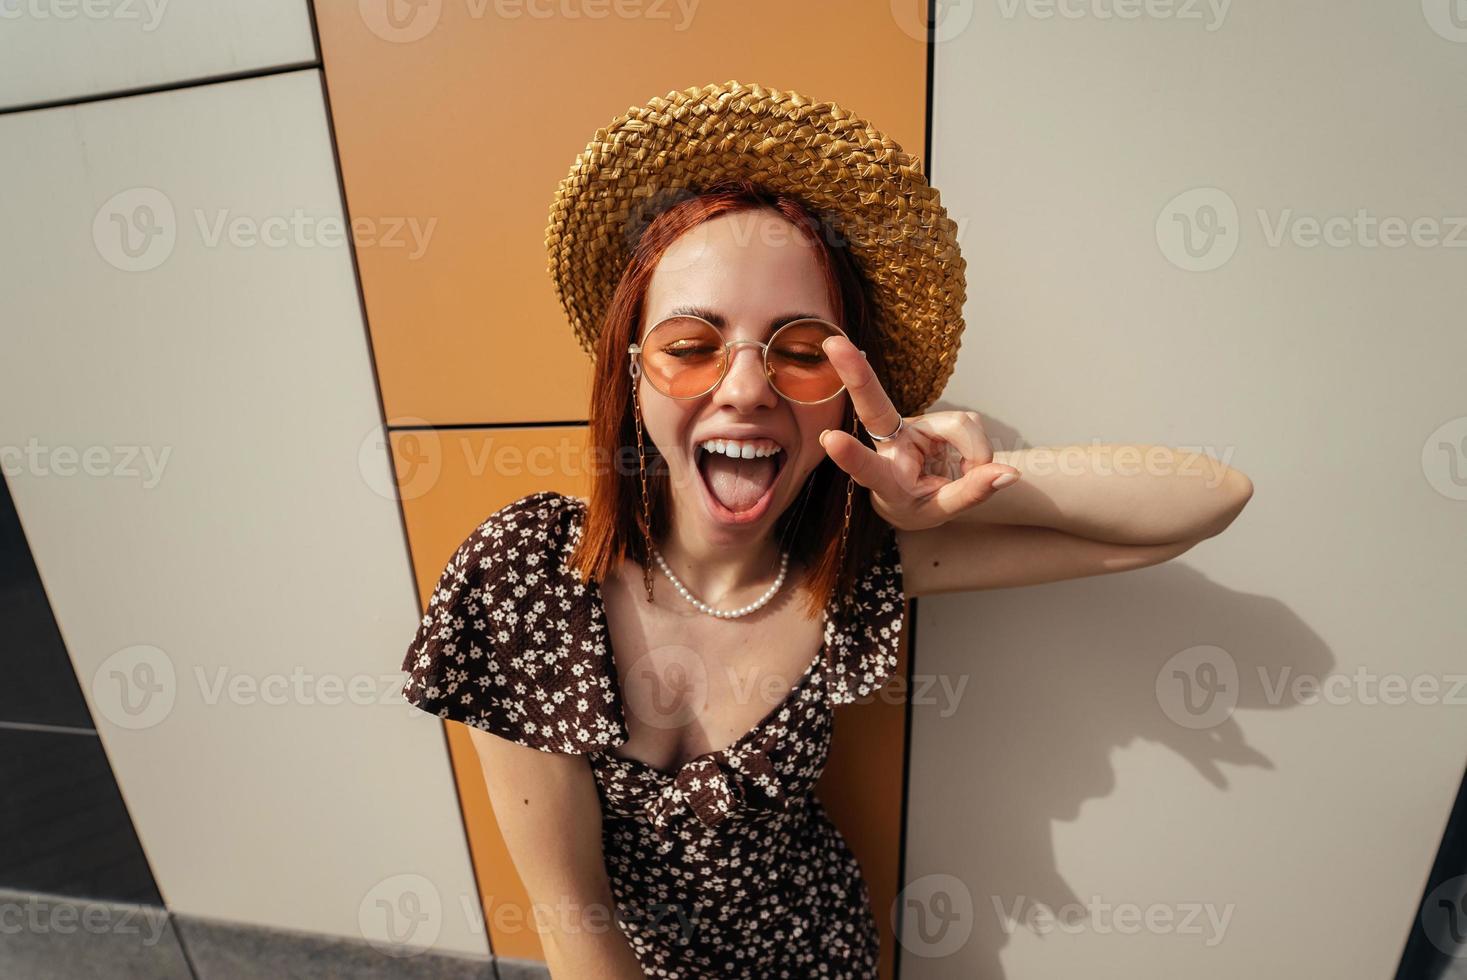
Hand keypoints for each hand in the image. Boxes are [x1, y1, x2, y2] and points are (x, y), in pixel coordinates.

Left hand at [817, 334, 1020, 530]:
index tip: (829, 439)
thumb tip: (1009, 473)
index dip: (851, 455)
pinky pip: (970, 422)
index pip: (867, 469)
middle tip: (832, 345)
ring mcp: (910, 424)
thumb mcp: (942, 511)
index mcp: (884, 479)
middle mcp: (890, 443)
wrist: (913, 497)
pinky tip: (964, 460)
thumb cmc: (918, 506)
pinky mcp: (933, 415)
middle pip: (874, 406)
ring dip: (976, 453)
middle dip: (856, 375)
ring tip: (967, 473)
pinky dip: (978, 447)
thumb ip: (971, 494)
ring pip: (959, 424)